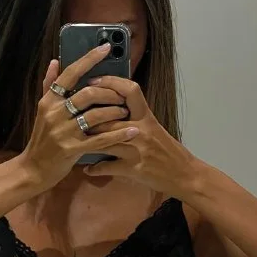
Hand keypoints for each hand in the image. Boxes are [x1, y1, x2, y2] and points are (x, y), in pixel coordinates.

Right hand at [21, 46, 138, 188]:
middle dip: (109, 93)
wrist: (32, 169)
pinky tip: (132, 131)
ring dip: (115, 112)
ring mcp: (63, 132)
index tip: (106, 47)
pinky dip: (118, 134)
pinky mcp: (72, 149)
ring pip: (96, 115)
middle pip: (88, 94)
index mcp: (49, 101)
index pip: (70, 74)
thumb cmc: (41, 139)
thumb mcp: (42, 110)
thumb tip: (55, 61)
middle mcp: (55, 113)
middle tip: (122, 96)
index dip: (89, 59)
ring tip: (126, 112)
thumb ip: (49, 85)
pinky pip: (100, 139)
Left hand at [82, 75, 197, 199]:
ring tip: (74, 140)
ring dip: (86, 141)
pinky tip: (87, 168)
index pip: (130, 90)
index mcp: (146, 117)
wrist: (184, 175)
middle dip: (87, 115)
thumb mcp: (154, 129)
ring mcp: (135, 150)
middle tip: (72, 114)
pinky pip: (107, 167)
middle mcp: (140, 130)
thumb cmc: (169, 151)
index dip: (110, 82)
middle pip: (108, 116)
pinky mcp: (132, 169)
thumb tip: (114, 106)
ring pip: (103, 140)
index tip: (92, 81)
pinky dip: (95, 168)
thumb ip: (135, 118)